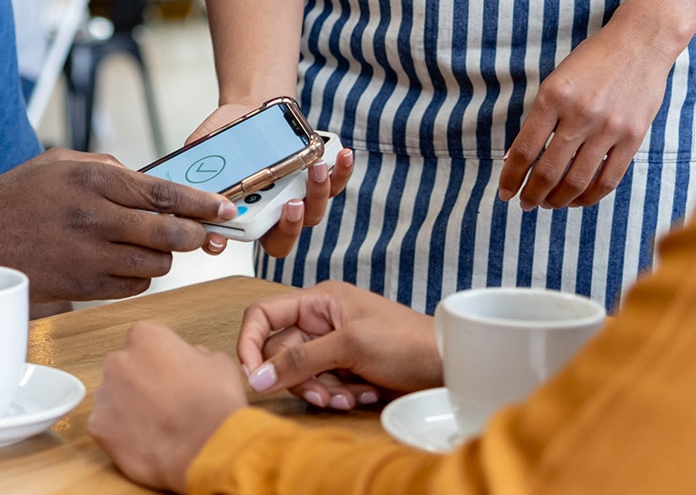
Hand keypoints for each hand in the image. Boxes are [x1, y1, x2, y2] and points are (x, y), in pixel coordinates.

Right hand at [0, 149, 235, 303]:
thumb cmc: (17, 198)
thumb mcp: (60, 162)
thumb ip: (107, 166)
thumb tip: (144, 178)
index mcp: (93, 181)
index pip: (162, 193)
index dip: (200, 202)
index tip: (224, 207)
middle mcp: (95, 220)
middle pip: (167, 233)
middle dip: (196, 234)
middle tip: (207, 233)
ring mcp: (90, 258)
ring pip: (155, 265)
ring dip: (165, 256)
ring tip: (159, 245)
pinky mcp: (83, 289)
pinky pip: (133, 287)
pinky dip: (142, 276)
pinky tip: (131, 263)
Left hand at [90, 322, 248, 492]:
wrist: (205, 445)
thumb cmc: (214, 401)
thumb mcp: (216, 361)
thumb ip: (194, 354)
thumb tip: (190, 359)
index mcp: (145, 336)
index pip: (144, 342)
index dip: (158, 362)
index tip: (170, 377)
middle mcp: (118, 360)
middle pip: (123, 369)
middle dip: (138, 384)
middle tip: (162, 403)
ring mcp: (104, 394)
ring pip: (113, 399)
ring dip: (128, 410)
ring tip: (155, 427)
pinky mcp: (98, 427)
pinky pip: (106, 428)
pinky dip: (121, 436)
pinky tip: (144, 443)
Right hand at [186, 104, 354, 259]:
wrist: (251, 110)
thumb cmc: (228, 134)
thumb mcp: (204, 144)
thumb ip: (193, 162)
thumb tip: (180, 177)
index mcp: (243, 213)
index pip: (233, 239)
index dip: (227, 245)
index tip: (219, 239)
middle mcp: (272, 214)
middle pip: (283, 237)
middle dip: (290, 226)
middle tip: (290, 204)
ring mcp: (297, 199)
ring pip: (312, 212)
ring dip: (317, 193)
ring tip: (315, 167)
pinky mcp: (318, 180)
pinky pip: (334, 183)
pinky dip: (341, 171)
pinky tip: (342, 154)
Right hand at [235, 280, 440, 410]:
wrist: (445, 365)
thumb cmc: (404, 341)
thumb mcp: (350, 345)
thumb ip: (301, 360)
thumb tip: (256, 377)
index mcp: (318, 300)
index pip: (263, 314)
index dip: (250, 342)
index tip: (254, 377)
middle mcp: (320, 320)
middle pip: (281, 353)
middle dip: (301, 378)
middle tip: (327, 392)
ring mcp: (332, 346)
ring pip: (301, 375)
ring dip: (323, 391)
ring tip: (352, 395)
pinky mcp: (344, 369)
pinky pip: (322, 387)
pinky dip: (338, 395)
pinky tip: (363, 395)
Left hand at [499, 15, 676, 208]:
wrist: (640, 43)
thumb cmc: (593, 60)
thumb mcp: (557, 79)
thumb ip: (541, 116)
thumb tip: (519, 156)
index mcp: (553, 96)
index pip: (524, 149)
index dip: (511, 176)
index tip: (504, 191)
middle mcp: (579, 114)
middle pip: (548, 171)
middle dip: (532, 194)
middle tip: (525, 203)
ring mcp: (608, 128)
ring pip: (577, 181)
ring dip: (558, 200)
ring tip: (548, 203)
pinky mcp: (632, 138)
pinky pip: (608, 179)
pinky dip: (590, 196)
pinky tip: (578, 199)